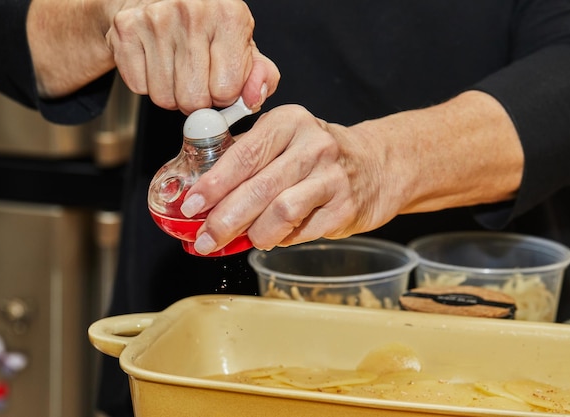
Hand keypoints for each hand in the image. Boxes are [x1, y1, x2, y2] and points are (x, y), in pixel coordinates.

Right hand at [28, 0, 278, 111]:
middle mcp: (192, 11)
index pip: (227, 90)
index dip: (224, 95)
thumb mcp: (243, 46)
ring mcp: (155, 19)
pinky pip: (139, 87)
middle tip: (197, 81)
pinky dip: (147, 83)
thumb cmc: (208, 27)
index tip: (220, 81)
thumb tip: (253, 100)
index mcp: (229, 15)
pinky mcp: (125, 29)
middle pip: (194, 100)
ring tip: (177, 70)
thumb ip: (260, 76)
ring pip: (164, 98)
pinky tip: (156, 61)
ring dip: (172, 95)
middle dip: (197, 101)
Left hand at [181, 104, 406, 253]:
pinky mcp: (346, 207)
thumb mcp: (285, 141)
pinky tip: (277, 236)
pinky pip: (302, 231)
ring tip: (248, 239)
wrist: (378, 164)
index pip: (243, 155)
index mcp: (289, 121)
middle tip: (205, 240)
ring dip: (255, 232)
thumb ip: (247, 161)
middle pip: (258, 187)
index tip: (191, 206)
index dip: (213, 184)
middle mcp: (313, 145)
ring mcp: (333, 177)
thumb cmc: (319, 156)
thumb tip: (203, 200)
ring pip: (281, 211)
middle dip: (225, 219)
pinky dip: (282, 239)